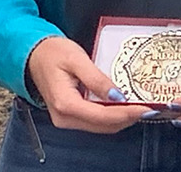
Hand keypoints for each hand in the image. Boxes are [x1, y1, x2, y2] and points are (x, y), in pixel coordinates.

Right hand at [23, 35, 153, 133]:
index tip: (146, 109)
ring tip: (139, 107)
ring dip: (121, 118)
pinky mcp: (69, 117)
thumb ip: (98, 80)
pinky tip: (123, 106)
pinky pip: (95, 122)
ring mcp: (66, 119)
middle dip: (128, 118)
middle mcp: (64, 117)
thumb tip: (119, 97)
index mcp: (65, 103)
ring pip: (101, 126)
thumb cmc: (51, 53)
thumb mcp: (77, 59)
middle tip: (149, 108)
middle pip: (104, 126)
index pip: (103, 116)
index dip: (127, 114)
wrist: (32, 54)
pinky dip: (111, 116)